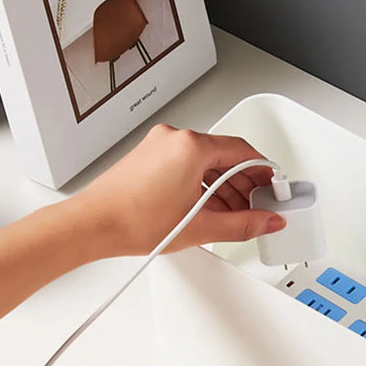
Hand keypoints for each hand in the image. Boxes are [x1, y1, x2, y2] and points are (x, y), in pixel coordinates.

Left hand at [74, 125, 285, 256]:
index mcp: (191, 146)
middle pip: (225, 155)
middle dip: (245, 182)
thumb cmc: (132, 220)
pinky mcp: (149, 156)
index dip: (264, 171)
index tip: (274, 187)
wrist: (92, 225)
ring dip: (224, 186)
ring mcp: (159, 146)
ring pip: (206, 162)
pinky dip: (203, 184)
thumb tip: (268, 221)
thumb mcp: (201, 227)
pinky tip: (209, 207)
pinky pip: (187, 165)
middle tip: (259, 203)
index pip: (242, 150)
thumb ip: (244, 224)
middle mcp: (175, 138)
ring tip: (234, 212)